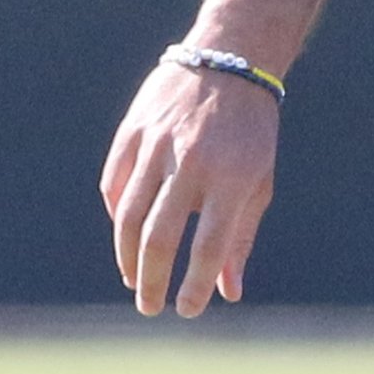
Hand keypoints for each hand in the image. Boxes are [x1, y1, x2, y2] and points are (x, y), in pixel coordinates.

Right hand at [100, 63, 280, 316]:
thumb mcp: (258, 182)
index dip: (194, 284)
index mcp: (232, 179)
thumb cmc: (251, 134)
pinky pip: (115, 184)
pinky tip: (123, 238)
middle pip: (159, 237)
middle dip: (151, 280)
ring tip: (133, 281)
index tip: (187, 311)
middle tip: (150, 307)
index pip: (207, 246)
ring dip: (126, 256)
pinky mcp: (132, 131)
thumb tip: (228, 292)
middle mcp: (192, 164)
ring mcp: (158, 146)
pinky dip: (115, 215)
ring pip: (128, 214)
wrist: (229, 63)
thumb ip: (240, 237)